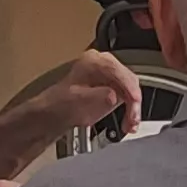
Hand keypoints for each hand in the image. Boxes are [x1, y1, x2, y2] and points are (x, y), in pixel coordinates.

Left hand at [27, 51, 143, 135]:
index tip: (134, 103)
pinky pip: (128, 97)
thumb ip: (98, 96)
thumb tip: (114, 96)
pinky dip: (129, 110)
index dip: (129, 89)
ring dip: (133, 108)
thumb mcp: (77, 100)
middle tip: (132, 119)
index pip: (119, 71)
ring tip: (129, 124)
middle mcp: (103, 64)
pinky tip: (127, 121)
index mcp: (93, 61)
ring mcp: (109, 75)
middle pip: (128, 80)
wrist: (52, 116)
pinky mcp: (113, 87)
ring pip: (131, 89)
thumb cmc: (59, 106)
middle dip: (133, 102)